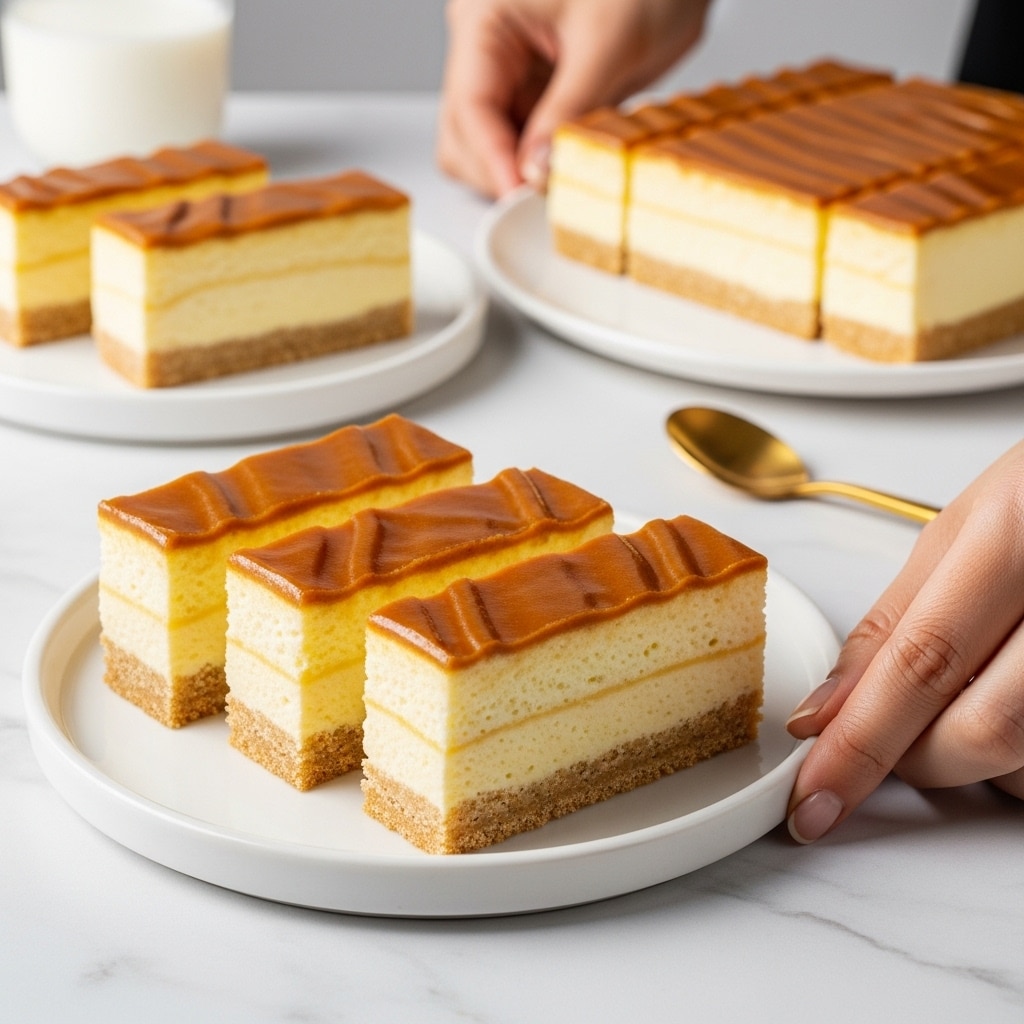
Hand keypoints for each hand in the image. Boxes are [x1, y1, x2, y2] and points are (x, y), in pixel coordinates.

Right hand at [437, 0, 711, 197]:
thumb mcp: (608, 40)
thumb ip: (568, 110)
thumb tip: (536, 171)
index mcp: (486, 17)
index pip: (470, 105)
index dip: (492, 159)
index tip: (517, 197)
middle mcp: (490, 47)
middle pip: (464, 134)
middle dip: (497, 171)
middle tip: (538, 199)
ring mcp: (514, 73)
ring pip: (491, 146)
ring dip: (519, 173)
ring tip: (559, 185)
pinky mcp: (543, 93)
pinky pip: (527, 143)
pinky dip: (543, 164)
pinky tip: (568, 169)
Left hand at [785, 440, 1023, 842]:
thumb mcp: (964, 532)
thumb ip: (893, 623)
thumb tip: (826, 710)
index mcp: (1014, 537)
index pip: (921, 664)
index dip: (860, 744)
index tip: (815, 797)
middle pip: (983, 730)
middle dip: (916, 760)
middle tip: (886, 749)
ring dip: (978, 760)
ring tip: (970, 695)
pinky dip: (1017, 754)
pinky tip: (1005, 699)